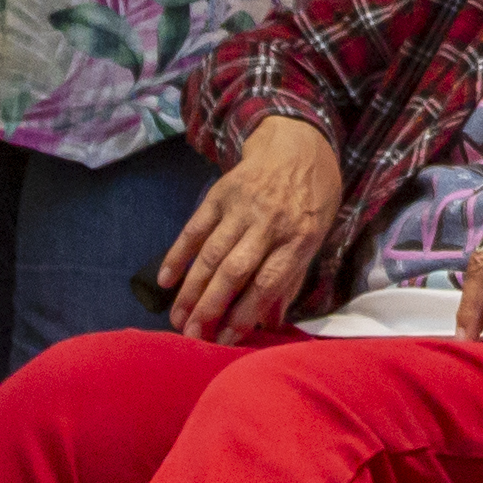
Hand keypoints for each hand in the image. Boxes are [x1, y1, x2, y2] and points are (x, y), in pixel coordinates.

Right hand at [158, 119, 343, 341]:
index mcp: (298, 238)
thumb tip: (271, 323)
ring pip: (211, 253)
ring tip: (177, 318)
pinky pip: (195, 227)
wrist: (297, 141)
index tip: (224, 340)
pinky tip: (165, 279)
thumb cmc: (312, 197)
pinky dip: (178, 254)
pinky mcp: (220, 194)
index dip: (244, 314)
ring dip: (191, 289)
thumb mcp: (317, 235)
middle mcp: (269, 223)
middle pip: (234, 271)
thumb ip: (292, 277)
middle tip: (192, 336)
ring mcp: (242, 207)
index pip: (267, 282)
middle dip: (210, 307)